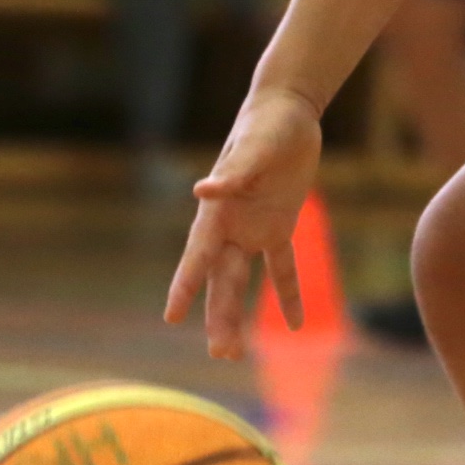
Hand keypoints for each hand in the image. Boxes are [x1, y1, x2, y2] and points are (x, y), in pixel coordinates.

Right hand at [164, 88, 322, 358]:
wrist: (288, 110)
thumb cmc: (266, 124)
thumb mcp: (254, 146)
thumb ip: (234, 172)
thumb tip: (204, 191)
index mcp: (219, 211)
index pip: (199, 255)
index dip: (185, 285)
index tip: (171, 316)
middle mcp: (232, 226)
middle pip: (220, 279)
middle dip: (218, 316)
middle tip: (220, 354)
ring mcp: (254, 228)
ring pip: (243, 281)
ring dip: (238, 315)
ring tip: (234, 353)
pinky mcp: (280, 225)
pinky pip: (282, 267)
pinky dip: (287, 294)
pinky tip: (293, 325)